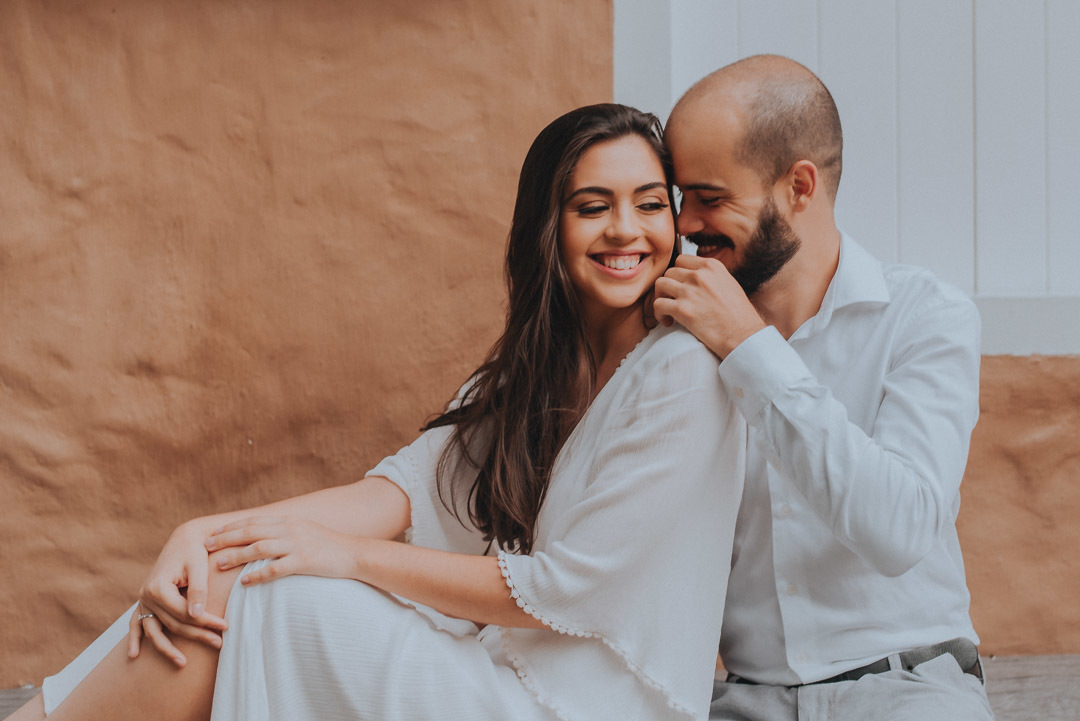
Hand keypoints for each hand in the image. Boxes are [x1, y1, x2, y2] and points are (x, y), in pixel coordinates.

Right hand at [129, 520, 228, 666]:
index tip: (225, 626)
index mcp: (158, 587)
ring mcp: (143, 599)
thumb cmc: (194, 551)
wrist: (184, 539)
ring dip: (167, 648)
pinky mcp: (146, 601)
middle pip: (172, 624)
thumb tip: (196, 615)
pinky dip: (135, 639)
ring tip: (183, 664)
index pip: (183, 613)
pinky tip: (134, 655)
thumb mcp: (199, 567)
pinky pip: (137, 624)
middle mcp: (146, 595)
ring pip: (156, 629)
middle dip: (196, 634)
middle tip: (219, 643)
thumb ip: (198, 590)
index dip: (205, 621)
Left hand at [205, 516, 358, 585]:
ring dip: (235, 556)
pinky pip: (276, 568)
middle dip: (226, 538)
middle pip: (251, 531)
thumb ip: (283, 532)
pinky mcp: (305, 561)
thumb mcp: (304, 532)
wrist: (353, 553)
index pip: (253, 521)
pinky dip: (258, 575)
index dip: (231, 527)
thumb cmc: (327, 546)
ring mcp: (297, 544)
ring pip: (258, 548)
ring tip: (217, 564)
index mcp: (288, 521)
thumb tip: (260, 538)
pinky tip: (245, 582)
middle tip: (205, 547)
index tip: (212, 534)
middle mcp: (290, 529)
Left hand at [653, 255, 766, 357]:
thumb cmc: (739, 315)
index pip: (682, 260)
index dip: (678, 274)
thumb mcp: (729, 284)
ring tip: (669, 311)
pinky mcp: (682, 309)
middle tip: (673, 301)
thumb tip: (693, 278)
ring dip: (661, 297)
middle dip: (669, 287)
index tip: (680, 286)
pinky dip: (659, 314)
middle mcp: (700, 275)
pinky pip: (658, 304)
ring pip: (660, 284)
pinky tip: (668, 322)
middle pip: (669, 272)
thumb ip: (710, 277)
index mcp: (712, 266)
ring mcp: (690, 291)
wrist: (743, 336)